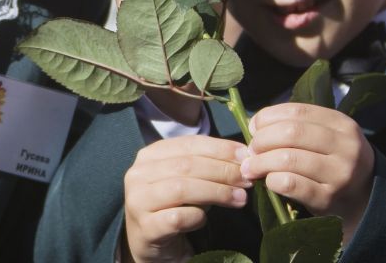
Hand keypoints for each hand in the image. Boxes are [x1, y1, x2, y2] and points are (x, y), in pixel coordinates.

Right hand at [123, 135, 250, 262]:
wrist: (149, 243)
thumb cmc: (172, 207)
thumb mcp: (186, 180)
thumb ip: (206, 165)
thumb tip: (243, 157)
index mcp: (149, 155)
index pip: (189, 144)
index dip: (220, 148)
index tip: (246, 156)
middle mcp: (138, 174)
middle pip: (187, 165)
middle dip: (223, 171)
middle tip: (247, 180)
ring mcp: (138, 201)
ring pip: (182, 189)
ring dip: (217, 192)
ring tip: (240, 199)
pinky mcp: (145, 227)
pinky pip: (178, 217)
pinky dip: (197, 217)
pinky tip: (205, 220)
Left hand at [242, 103, 374, 242]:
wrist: (363, 197)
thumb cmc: (333, 160)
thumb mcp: (326, 135)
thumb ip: (297, 125)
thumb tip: (255, 124)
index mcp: (341, 124)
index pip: (297, 111)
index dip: (268, 117)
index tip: (254, 127)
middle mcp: (345, 146)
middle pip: (291, 133)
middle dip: (263, 140)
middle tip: (252, 149)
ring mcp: (339, 174)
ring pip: (289, 159)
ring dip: (262, 162)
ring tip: (252, 167)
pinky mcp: (328, 198)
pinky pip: (291, 184)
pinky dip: (272, 180)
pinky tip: (268, 181)